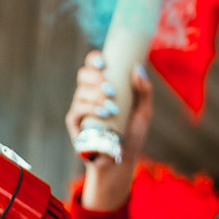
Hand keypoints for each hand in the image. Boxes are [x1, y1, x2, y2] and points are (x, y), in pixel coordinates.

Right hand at [68, 51, 152, 211]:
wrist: (121, 159)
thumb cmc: (131, 133)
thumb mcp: (143, 111)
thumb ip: (144, 90)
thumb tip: (137, 68)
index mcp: (102, 86)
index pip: (92, 65)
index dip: (94, 59)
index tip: (104, 62)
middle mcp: (89, 94)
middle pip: (83, 74)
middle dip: (96, 78)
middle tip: (111, 90)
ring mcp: (80, 108)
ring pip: (81, 92)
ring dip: (97, 96)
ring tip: (112, 108)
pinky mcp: (75, 123)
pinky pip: (77, 110)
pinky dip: (91, 109)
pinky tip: (103, 113)